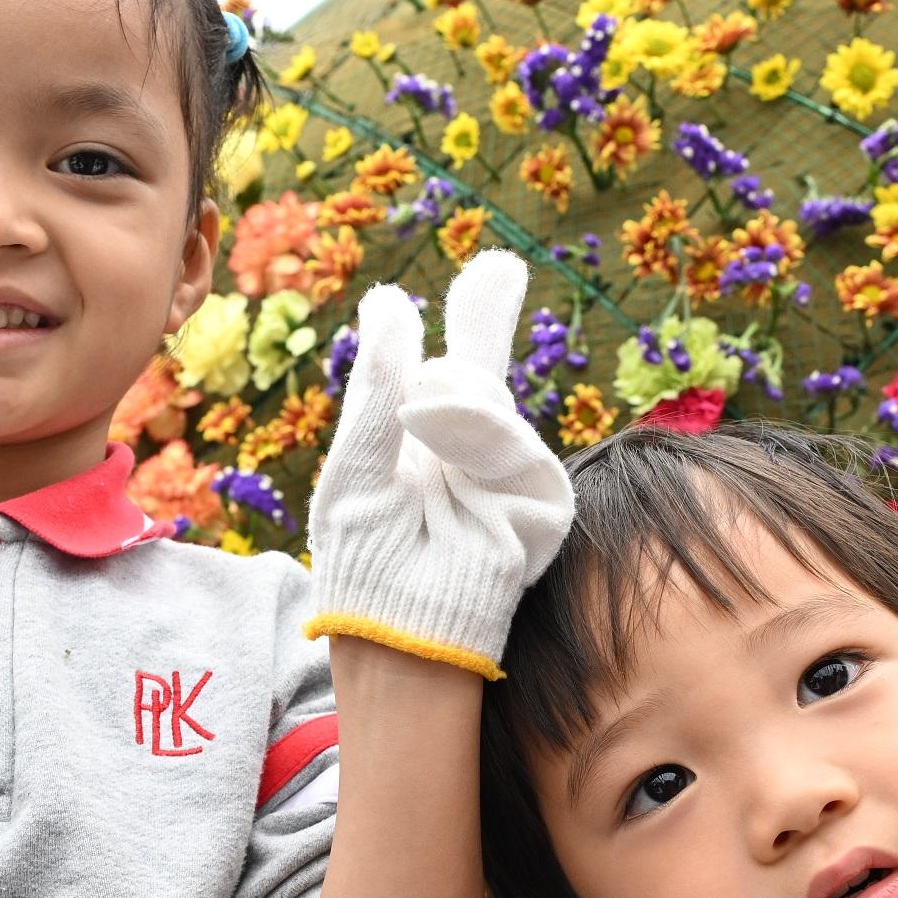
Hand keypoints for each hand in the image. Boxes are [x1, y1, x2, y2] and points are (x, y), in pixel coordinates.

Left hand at [304, 250, 573, 677]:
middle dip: (463, 348)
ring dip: (454, 401)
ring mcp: (513, 477)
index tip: (499, 267)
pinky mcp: (541, 507)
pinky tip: (439, 431)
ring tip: (418, 419)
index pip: (461, 364)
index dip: (482, 315)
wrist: (391, 631)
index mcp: (433, 435)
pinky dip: (479, 433)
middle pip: (484, 369)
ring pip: (495, 403)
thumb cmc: (364, 559)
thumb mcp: (356, 463)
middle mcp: (478, 450)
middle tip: (457, 337)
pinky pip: (518, 449)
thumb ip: (377, 389)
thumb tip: (391, 299)